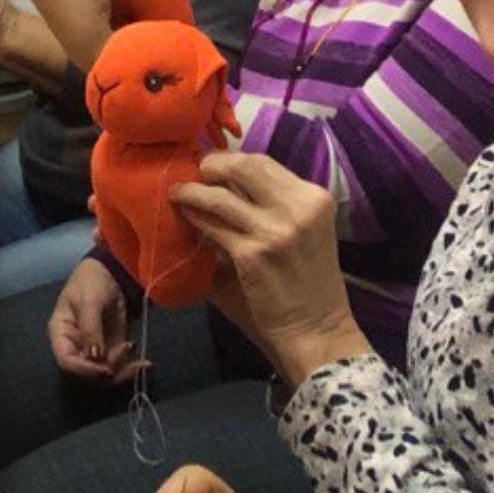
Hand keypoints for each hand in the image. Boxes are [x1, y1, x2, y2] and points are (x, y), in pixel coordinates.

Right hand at [47, 257, 143, 382]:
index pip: (67, 361)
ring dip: (123, 371)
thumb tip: (94, 356)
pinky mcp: (111, 350)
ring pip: (105, 375)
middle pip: (86, 374)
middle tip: (128, 354)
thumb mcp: (90, 301)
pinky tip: (145, 363)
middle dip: (108, 371)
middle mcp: (75, 348)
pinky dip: (131, 368)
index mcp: (61, 334)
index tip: (106, 369)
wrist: (110, 272)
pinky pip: (118, 367)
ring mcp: (93, 351)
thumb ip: (91, 328)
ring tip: (139, 356)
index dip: (85, 370)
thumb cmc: (92, 282)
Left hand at [169, 153, 370, 385]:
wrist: (316, 331)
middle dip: (212, 165)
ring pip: (221, 195)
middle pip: (243, 166)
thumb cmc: (307, 285)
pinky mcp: (251, 254)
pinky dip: (194, 217)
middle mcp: (298, 207)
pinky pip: (212, 225)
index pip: (264, 162)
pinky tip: (184, 217)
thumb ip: (269, 207)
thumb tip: (222, 186)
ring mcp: (275, 230)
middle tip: (193, 174)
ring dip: (193, 191)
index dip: (232, 161)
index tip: (212, 166)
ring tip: (177, 193)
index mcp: (315, 198)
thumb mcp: (301, 233)